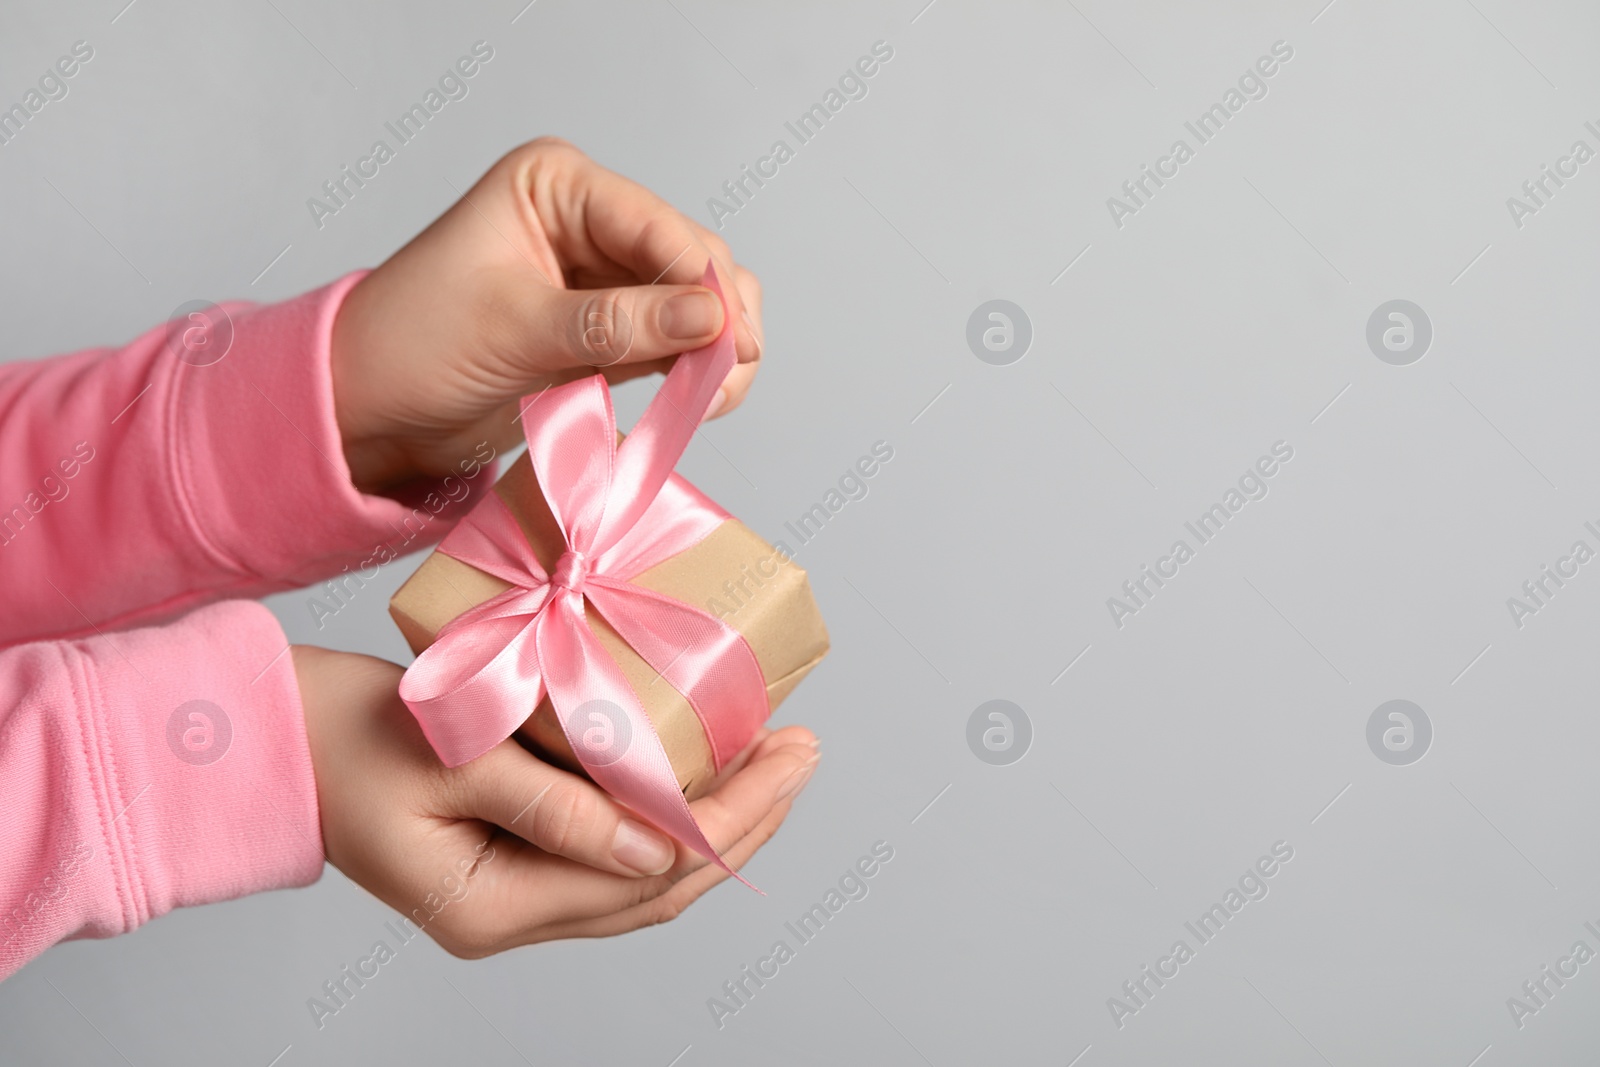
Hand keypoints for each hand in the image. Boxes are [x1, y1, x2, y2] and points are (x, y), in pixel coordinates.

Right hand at [292, 646, 817, 955]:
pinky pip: (607, 849)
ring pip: (638, 872)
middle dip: (742, 821)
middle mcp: (509, 916)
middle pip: (657, 886)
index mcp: (491, 908)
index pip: (646, 876)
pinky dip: (661, 812)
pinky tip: (696, 772)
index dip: (728, 820)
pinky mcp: (507, 856)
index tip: (788, 759)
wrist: (272, 740)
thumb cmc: (346, 739)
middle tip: (803, 753)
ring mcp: (509, 894)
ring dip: (710, 819)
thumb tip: (662, 846)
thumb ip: (558, 809)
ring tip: (772, 760)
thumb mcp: (454, 762)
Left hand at [329, 138, 765, 493]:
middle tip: (725, 379)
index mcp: (557, 185)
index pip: (656, 225)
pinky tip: (697, 399)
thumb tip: (709, 321)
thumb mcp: (513, 331)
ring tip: (713, 397)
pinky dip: (696, 368)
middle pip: (691, 258)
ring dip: (716, 346)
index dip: (701, 282)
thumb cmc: (411, 346)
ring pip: (697, 301)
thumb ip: (614, 325)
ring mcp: (604, 276)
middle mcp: (589, 221)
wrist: (370, 407)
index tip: (727, 342)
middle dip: (718, 316)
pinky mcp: (611, 329)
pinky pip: (677, 341)